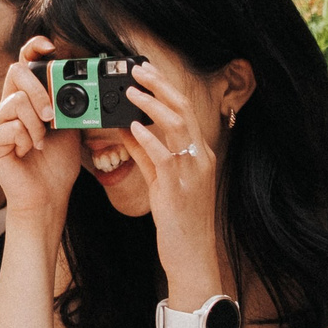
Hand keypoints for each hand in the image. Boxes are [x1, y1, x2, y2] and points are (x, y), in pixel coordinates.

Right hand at [0, 36, 81, 217]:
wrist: (49, 195)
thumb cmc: (57, 162)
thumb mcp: (71, 125)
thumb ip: (69, 102)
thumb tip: (81, 80)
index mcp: (26, 99)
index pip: (24, 64)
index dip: (33, 49)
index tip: (48, 46)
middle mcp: (7, 107)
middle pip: (17, 72)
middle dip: (41, 91)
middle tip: (53, 116)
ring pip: (17, 101)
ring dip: (37, 123)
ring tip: (41, 141)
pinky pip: (10, 125)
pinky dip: (27, 139)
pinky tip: (28, 151)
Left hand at [124, 59, 223, 299]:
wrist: (192, 257)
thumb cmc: (179, 222)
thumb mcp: (162, 182)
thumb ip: (147, 154)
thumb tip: (128, 128)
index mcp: (199, 155)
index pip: (184, 110)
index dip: (164, 88)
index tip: (144, 72)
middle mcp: (200, 158)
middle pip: (183, 109)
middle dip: (159, 86)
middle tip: (137, 69)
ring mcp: (192, 173)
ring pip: (176, 127)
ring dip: (153, 105)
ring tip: (131, 92)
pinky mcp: (179, 189)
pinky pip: (165, 157)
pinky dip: (149, 139)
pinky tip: (133, 128)